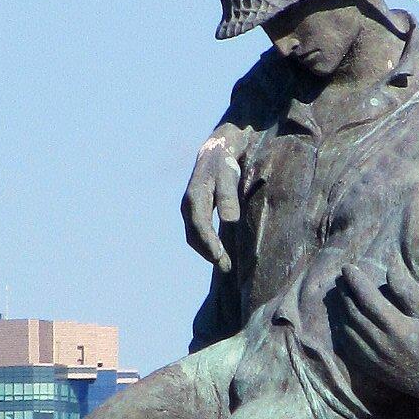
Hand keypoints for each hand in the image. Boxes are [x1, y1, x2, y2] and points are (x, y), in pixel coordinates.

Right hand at [183, 134, 244, 272]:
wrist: (216, 149)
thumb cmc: (225, 162)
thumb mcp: (229, 175)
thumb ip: (228, 197)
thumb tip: (229, 221)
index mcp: (194, 198)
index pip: (200, 227)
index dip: (209, 245)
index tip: (221, 259)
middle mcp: (188, 206)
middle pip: (194, 236)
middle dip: (209, 253)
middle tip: (226, 268)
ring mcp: (190, 209)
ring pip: (194, 236)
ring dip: (207, 251)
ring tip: (224, 263)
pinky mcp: (195, 211)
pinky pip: (197, 232)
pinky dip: (207, 244)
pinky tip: (219, 251)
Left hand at [329, 266, 418, 415]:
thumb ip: (409, 293)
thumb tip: (390, 269)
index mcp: (397, 328)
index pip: (368, 300)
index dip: (356, 282)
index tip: (348, 267)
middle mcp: (381, 344)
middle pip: (353, 312)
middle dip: (344, 291)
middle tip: (341, 276)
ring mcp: (371, 357)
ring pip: (347, 328)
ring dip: (340, 307)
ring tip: (339, 291)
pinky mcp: (367, 367)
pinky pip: (347, 344)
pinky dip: (341, 326)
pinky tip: (341, 316)